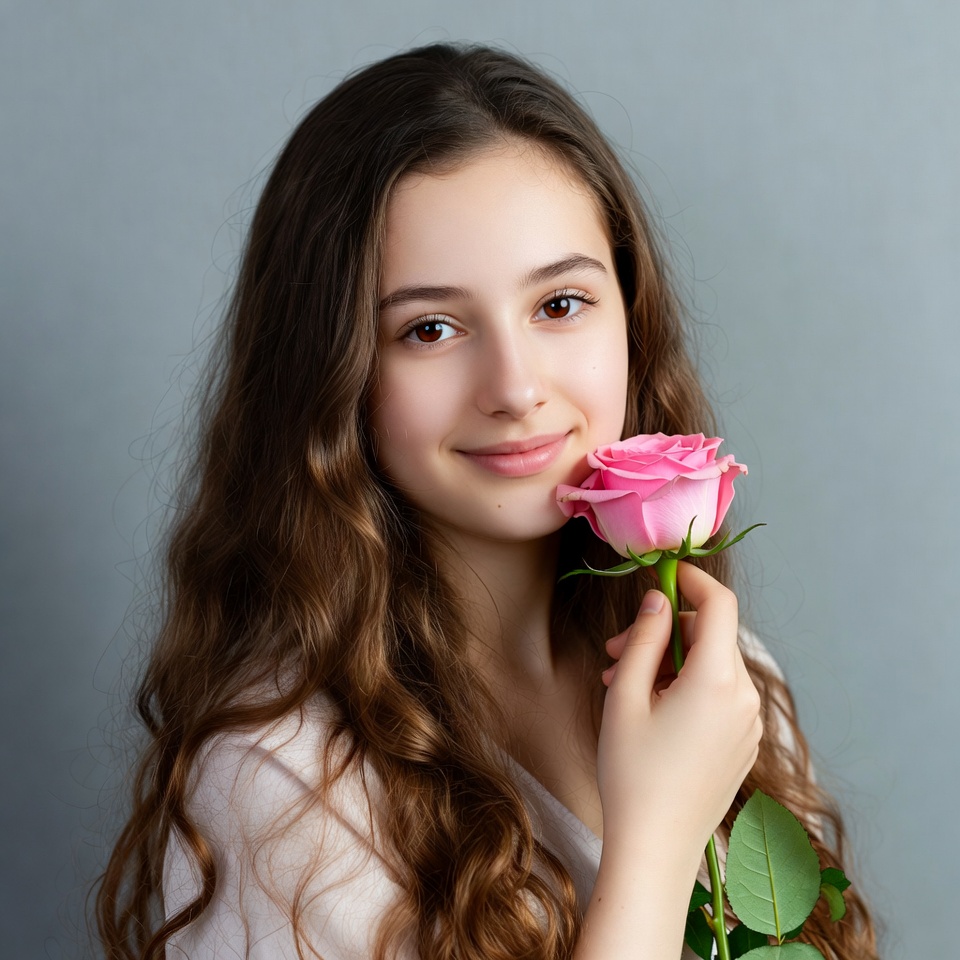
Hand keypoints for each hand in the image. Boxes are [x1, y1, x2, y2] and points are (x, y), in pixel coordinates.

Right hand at [596, 562, 762, 858]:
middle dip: (665, 632)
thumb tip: (657, 600)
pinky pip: (718, 696)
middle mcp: (745, 698)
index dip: (691, 581)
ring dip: (670, 663)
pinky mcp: (743, 744)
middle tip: (617, 651)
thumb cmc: (633, 773)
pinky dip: (686, 687)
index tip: (661, 575)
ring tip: (623, 684)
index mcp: (718, 680)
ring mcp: (748, 724)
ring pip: (712, 667)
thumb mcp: (625, 696)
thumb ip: (643, 638)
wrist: (656, 849)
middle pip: (711, 637)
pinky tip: (649, 709)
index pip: (719, 605)